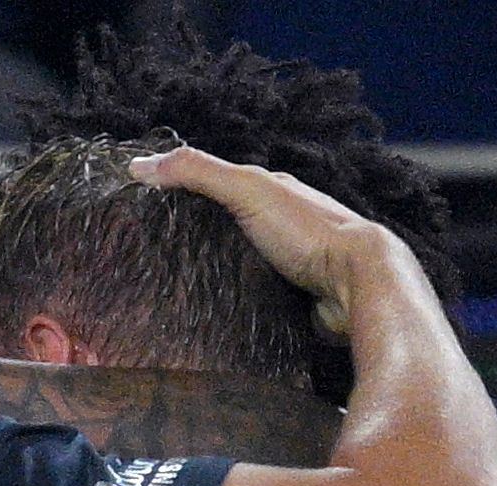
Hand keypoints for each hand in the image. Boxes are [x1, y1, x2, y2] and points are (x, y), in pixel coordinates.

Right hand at [129, 144, 399, 338]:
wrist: (357, 283)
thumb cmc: (307, 232)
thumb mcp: (246, 189)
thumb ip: (197, 173)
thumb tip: (139, 164)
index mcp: (275, 191)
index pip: (222, 184)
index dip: (186, 191)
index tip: (149, 207)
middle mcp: (285, 223)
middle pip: (231, 225)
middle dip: (199, 237)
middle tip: (157, 254)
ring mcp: (291, 261)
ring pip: (242, 263)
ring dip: (216, 273)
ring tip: (177, 287)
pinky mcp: (292, 299)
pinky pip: (254, 297)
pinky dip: (233, 301)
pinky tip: (213, 311)